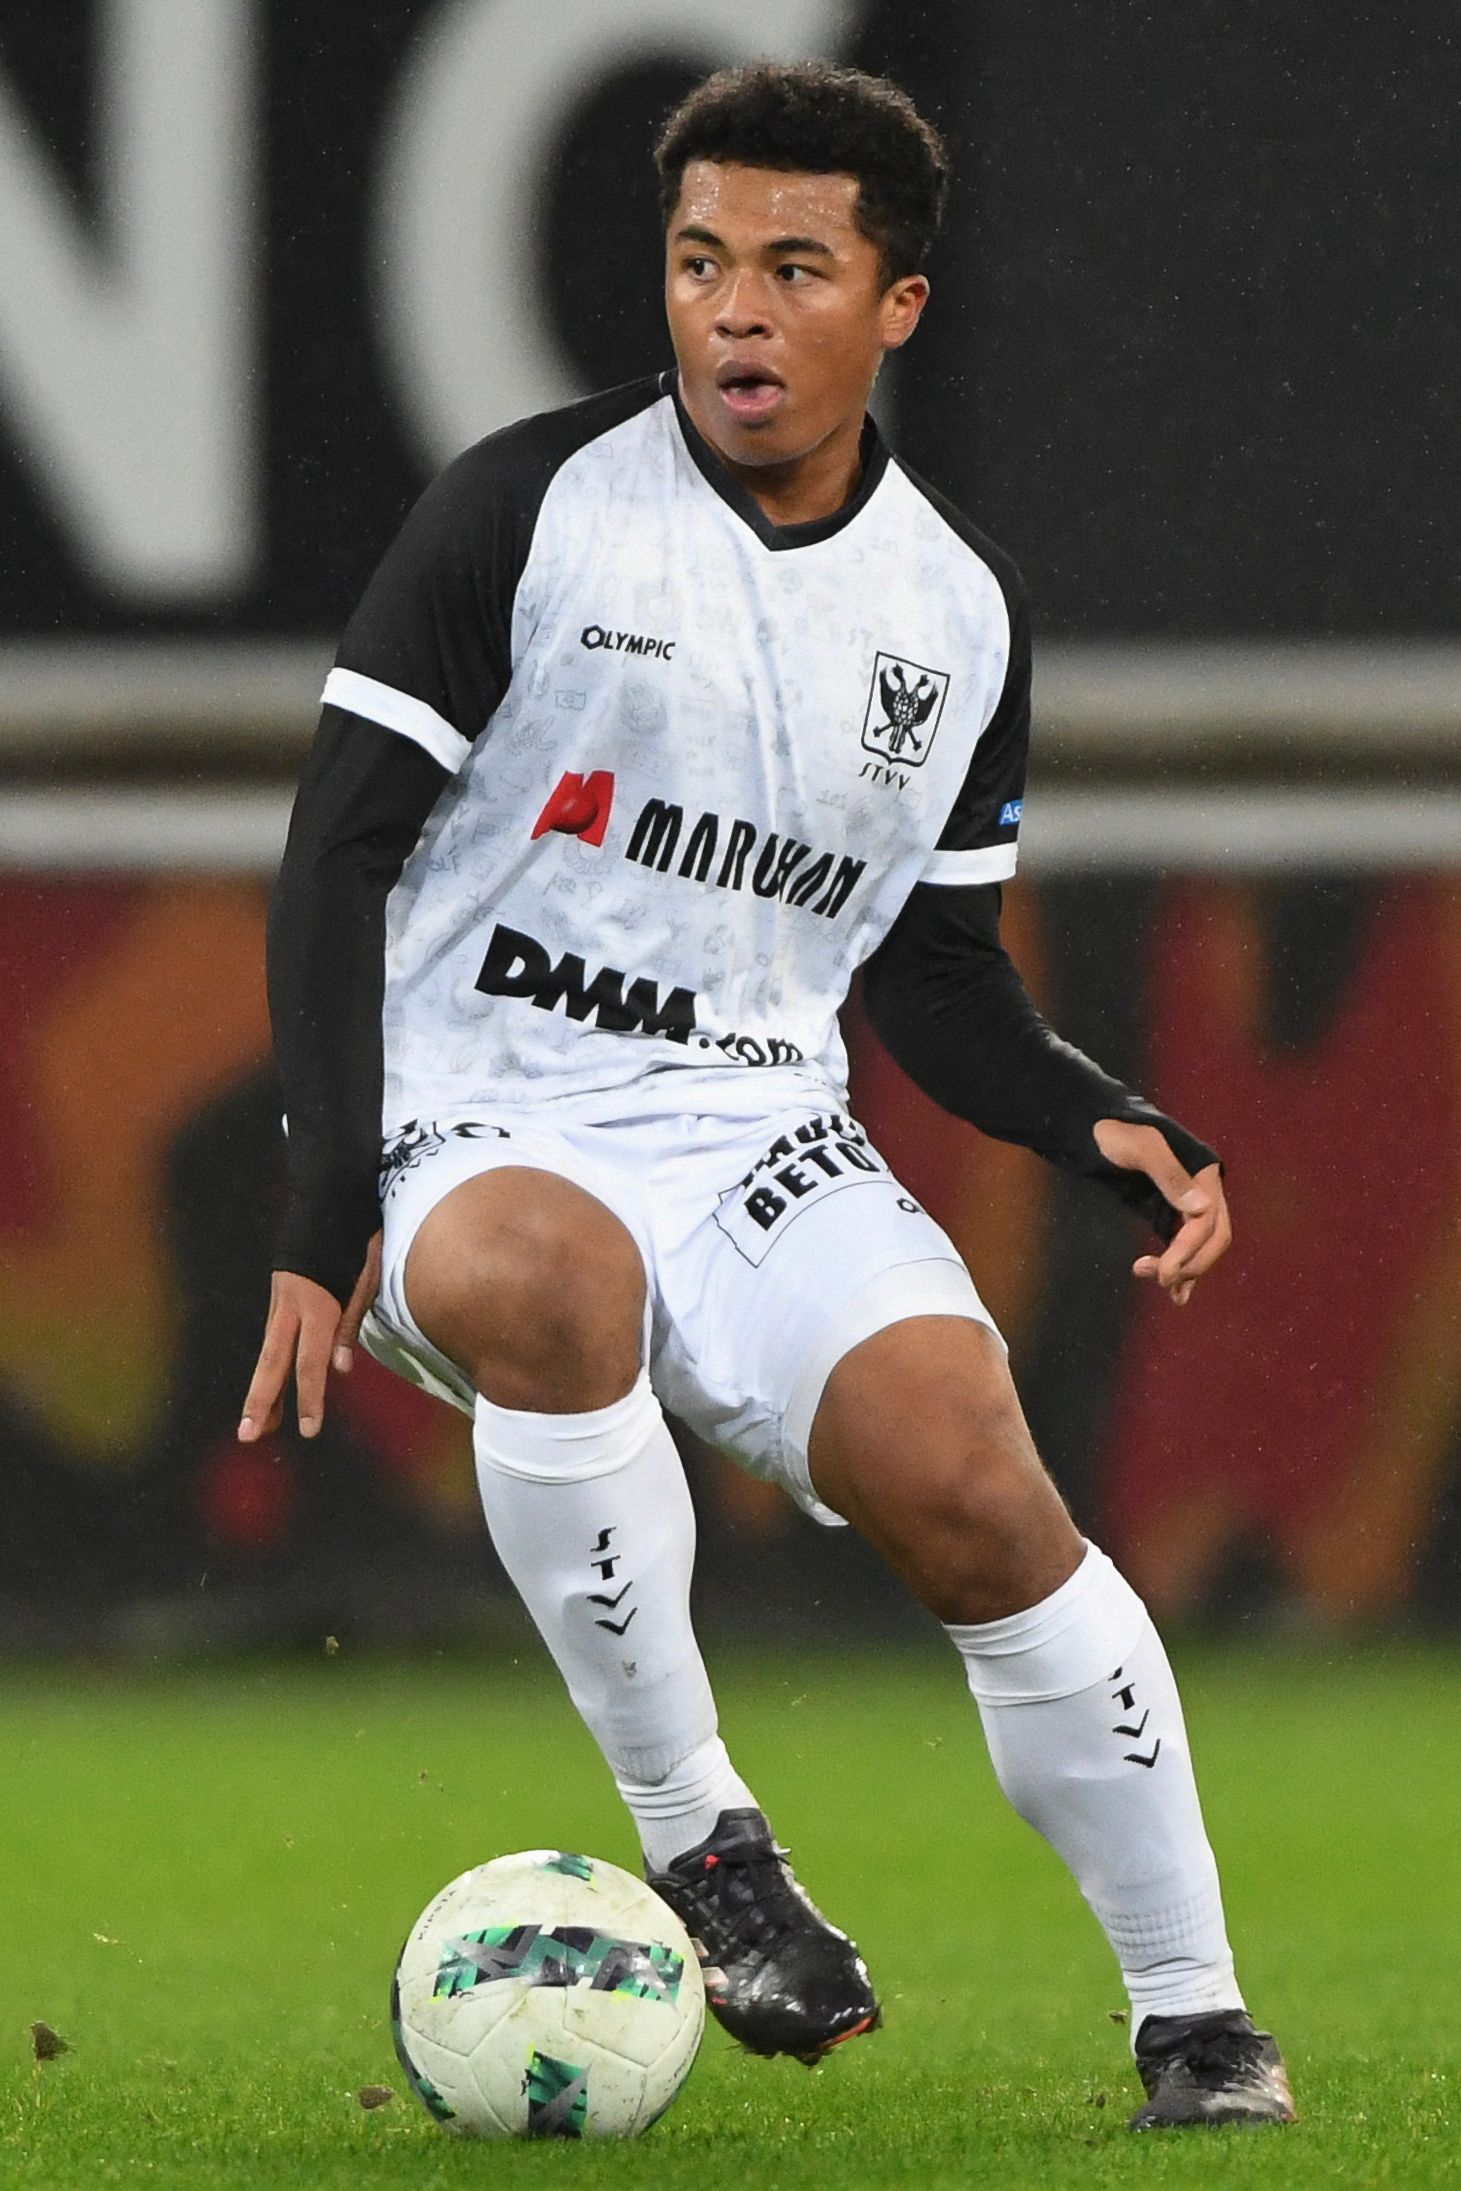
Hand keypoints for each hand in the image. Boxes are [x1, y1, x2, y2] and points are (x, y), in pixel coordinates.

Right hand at [237, 1232, 381, 1440]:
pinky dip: (272, 1368)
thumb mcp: (367, 1277)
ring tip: (256, 1426)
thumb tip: (339, 1370)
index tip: (309, 1431)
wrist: (329, 1196)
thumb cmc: (358, 1237)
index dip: (310, 1398)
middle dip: (261, 1401)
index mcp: (317, 1303)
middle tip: (248, 1436)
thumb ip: (351, 1324)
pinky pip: (275, 1340)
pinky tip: (271, 1389)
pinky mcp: (281, 1298)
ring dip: (262, 1390)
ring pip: (268, 1353)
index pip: (311, 1362)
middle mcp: (291, 1306)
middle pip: (273, 1362)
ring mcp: (281, 1301)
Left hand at [1092, 1119, 1230, 1307]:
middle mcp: (1200, 1186)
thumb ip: (1168, 1175)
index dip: (1188, 1252)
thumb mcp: (1139, 1147)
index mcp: (1202, 1170)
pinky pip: (1182, 1242)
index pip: (1206, 1223)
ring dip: (1187, 1268)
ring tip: (1162, 1286)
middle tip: (1160, 1280)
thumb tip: (1201, 1210)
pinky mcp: (1164, 1209)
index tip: (1163, 1274)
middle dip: (1190, 1263)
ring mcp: (1184, 1199)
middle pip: (1212, 1237)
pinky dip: (1181, 1265)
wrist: (1087, 1124)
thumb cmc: (1111, 1130)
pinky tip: (1174, 1289)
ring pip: (1199, 1244)